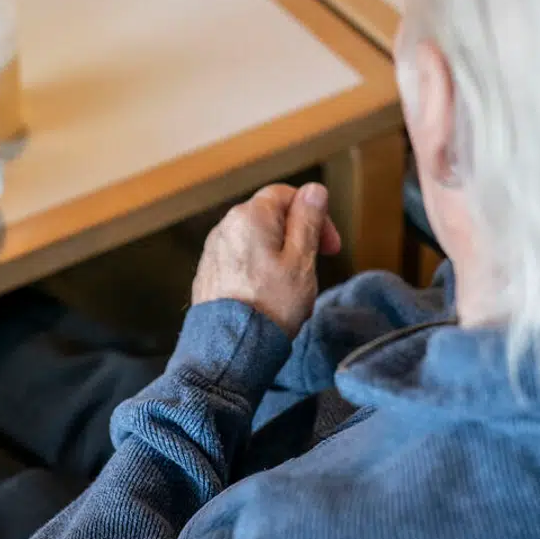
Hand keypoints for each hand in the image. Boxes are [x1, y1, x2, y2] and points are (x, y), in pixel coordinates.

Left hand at [192, 182, 341, 338]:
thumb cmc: (270, 307)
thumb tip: (314, 190)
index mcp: (250, 216)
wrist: (230, 348)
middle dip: (297, 237)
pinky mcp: (209, 273)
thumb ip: (308, 220)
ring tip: (291, 288)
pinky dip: (258, 271)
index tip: (329, 246)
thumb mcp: (302, 261)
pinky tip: (268, 297)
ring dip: (279, 256)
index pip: (287, 195)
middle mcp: (226, 226)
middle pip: (270, 217)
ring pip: (256, 241)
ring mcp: (214, 251)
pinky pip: (241, 261)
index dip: (314, 215)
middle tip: (314, 268)